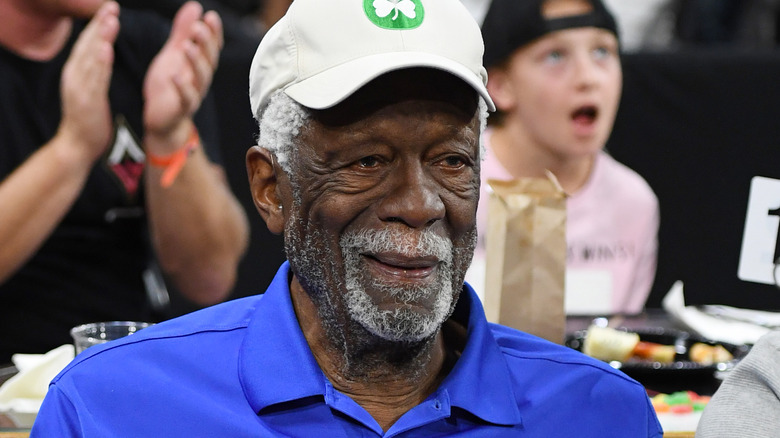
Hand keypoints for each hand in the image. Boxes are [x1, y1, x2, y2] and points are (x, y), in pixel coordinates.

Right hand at [58, 1, 119, 161]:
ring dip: (101, 38)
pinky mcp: (86, 101)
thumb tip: (102, 52)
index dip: (97, 25)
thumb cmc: (88, 119)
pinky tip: (106, 49)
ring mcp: (79, 88)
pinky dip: (100, 63)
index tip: (109, 9)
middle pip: (87, 45)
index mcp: (76, 73)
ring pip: (91, 58)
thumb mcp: (90, 90)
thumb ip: (95, 72)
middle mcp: (74, 76)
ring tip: (110, 20)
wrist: (76, 146)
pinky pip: (95, 79)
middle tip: (111, 6)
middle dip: (99, 25)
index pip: (87, 44)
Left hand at [143, 1, 223, 146]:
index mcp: (200, 64)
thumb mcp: (173, 53)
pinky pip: (187, 98)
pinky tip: (176, 76)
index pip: (212, 46)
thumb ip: (183, 32)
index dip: (214, 33)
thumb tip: (195, 6)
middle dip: (206, 43)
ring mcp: (194, 93)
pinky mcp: (182, 108)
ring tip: (188, 46)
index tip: (211, 17)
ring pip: (201, 77)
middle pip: (210, 60)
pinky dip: (182, 87)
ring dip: (196, 61)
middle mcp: (201, 78)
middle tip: (198, 27)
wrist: (161, 118)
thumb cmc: (169, 85)